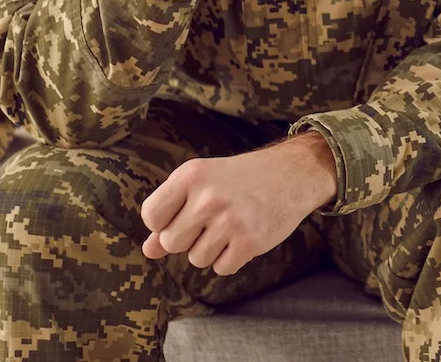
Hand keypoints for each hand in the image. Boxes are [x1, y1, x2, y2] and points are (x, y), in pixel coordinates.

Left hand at [139, 131, 338, 275]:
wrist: (292, 173)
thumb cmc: (240, 179)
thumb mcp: (203, 184)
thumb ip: (172, 214)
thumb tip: (148, 250)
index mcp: (190, 175)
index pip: (151, 216)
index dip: (163, 223)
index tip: (183, 214)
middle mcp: (208, 196)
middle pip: (171, 242)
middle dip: (188, 239)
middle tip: (212, 220)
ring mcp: (230, 220)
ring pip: (196, 259)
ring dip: (211, 250)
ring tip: (230, 226)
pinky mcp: (250, 240)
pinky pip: (221, 267)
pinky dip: (231, 258)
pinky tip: (244, 236)